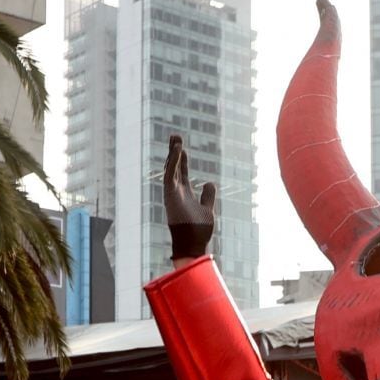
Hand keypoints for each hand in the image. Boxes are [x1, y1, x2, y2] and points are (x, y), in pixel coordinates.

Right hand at [163, 134, 216, 262]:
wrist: (194, 243)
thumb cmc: (199, 230)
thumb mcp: (207, 208)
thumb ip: (207, 195)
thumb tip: (208, 182)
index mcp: (184, 194)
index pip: (181, 172)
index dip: (181, 160)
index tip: (181, 147)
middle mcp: (176, 192)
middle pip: (173, 167)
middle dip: (174, 152)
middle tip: (175, 136)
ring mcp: (172, 193)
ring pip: (170, 169)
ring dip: (172, 153)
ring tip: (175, 138)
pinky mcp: (170, 194)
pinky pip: (170, 174)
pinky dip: (173, 162)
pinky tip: (177, 150)